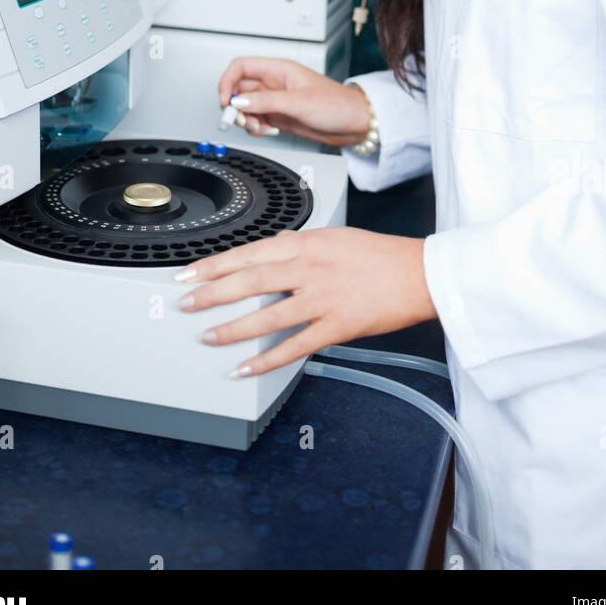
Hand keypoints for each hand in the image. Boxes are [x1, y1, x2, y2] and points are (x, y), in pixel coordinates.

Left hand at [175, 227, 436, 375]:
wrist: (419, 273)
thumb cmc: (379, 254)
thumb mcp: (335, 236)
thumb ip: (301, 243)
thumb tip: (276, 243)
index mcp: (307, 243)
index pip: (249, 252)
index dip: (214, 264)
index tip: (188, 272)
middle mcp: (310, 269)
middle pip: (250, 281)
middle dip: (212, 294)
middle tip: (186, 304)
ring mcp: (323, 299)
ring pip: (267, 315)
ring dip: (232, 328)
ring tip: (207, 336)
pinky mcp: (337, 326)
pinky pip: (294, 346)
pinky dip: (265, 359)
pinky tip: (244, 367)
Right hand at [217, 56, 371, 146]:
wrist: (355, 124)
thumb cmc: (338, 104)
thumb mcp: (300, 102)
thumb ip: (267, 102)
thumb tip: (239, 102)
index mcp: (279, 70)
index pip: (241, 67)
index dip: (228, 82)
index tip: (226, 101)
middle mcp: (275, 84)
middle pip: (240, 89)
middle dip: (236, 106)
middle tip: (241, 120)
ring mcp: (276, 100)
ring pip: (247, 107)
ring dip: (247, 120)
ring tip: (260, 127)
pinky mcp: (280, 116)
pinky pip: (257, 120)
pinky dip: (257, 128)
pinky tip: (270, 131)